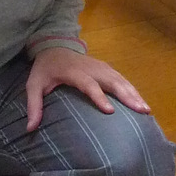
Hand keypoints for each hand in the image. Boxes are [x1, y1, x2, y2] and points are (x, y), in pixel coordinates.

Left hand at [25, 47, 150, 133]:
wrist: (54, 46)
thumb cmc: (45, 70)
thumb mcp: (34, 85)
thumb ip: (33, 106)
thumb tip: (29, 129)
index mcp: (73, 72)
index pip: (88, 84)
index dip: (99, 96)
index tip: (110, 111)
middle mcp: (91, 68)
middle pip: (112, 81)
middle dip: (127, 96)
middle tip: (140, 111)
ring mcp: (101, 67)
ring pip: (121, 80)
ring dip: (134, 94)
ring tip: (146, 110)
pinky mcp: (106, 69)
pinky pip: (122, 79)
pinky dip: (133, 90)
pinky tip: (141, 103)